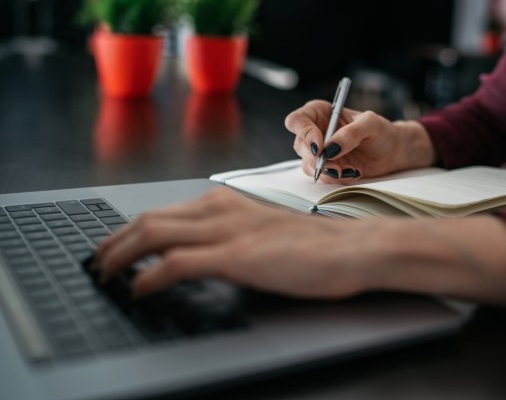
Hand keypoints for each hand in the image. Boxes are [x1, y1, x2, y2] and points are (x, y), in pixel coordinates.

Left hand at [92, 187, 505, 308]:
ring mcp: (228, 231)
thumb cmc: (319, 244)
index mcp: (228, 202)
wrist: (356, 247)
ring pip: (153, 235)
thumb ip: (236, 235)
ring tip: (105, 274)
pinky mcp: (237, 257)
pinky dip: (149, 277)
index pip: (165, 212)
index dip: (132, 230)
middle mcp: (221, 210)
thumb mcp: (267, 233)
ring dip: (121, 256)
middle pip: (149, 220)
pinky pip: (175, 264)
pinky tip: (139, 291)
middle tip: (98, 262)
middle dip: (115, 242)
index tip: (117, 246)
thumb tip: (212, 252)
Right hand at [285, 100, 437, 182]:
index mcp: (320, 113)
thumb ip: (351, 133)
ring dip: (327, 171)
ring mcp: (319, 151)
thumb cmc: (381, 131)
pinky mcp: (326, 167)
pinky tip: (353, 173)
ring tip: (350, 171)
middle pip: (300, 145)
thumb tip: (331, 147)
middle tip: (335, 166)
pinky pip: (321, 176)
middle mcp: (315, 131)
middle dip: (316, 159)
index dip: (304, 133)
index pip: (297, 120)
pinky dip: (335, 178)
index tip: (321, 147)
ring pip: (308, 164)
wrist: (392, 151)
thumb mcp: (371, 124)